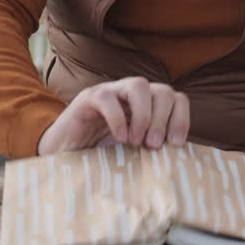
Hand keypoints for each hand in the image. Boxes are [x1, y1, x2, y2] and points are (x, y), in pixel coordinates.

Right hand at [37, 77, 189, 154]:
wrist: (64, 155)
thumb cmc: (100, 154)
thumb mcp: (133, 152)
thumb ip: (152, 147)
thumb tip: (181, 159)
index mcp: (146, 106)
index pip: (176, 98)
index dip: (181, 119)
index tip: (175, 145)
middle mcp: (130, 95)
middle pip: (163, 90)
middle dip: (163, 119)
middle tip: (153, 146)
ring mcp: (110, 92)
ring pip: (138, 84)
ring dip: (143, 115)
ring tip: (136, 141)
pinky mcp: (88, 98)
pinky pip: (108, 97)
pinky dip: (118, 119)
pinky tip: (118, 138)